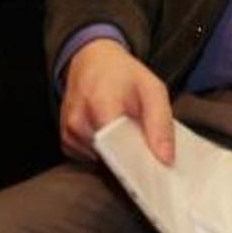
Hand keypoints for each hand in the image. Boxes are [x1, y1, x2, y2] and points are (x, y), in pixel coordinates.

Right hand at [60, 38, 174, 164]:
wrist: (92, 60)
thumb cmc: (123, 74)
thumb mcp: (152, 88)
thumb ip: (161, 123)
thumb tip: (165, 159)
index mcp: (100, 103)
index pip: (118, 148)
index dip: (138, 163)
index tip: (155, 172)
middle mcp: (78, 120)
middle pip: (110, 160)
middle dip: (132, 162)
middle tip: (147, 151)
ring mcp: (69, 132)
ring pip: (101, 163)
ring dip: (118, 157)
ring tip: (126, 134)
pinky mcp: (66, 140)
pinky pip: (90, 160)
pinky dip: (104, 154)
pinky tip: (111, 137)